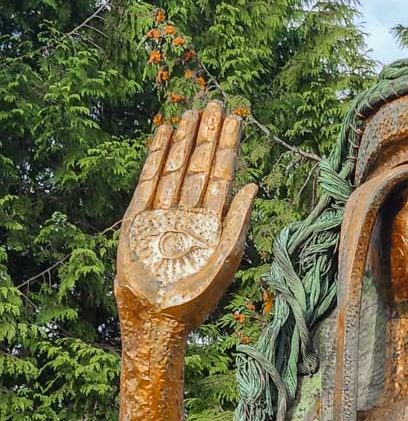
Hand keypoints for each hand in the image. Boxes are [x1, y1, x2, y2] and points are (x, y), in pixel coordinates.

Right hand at [115, 102, 256, 326]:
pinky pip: (148, 180)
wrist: (157, 317)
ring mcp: (163, 214)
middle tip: (215, 103)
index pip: (223, 177)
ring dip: (184, 140)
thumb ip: (239, 221)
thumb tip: (256, 185)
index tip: (237, 120)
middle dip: (208, 135)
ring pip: (175, 167)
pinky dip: (156, 156)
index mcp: (213, 224)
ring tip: (192, 111)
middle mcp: (189, 214)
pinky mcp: (138, 218)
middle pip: (200, 166)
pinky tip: (164, 134)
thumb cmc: (195, 297)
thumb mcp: (225, 258)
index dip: (229, 148)